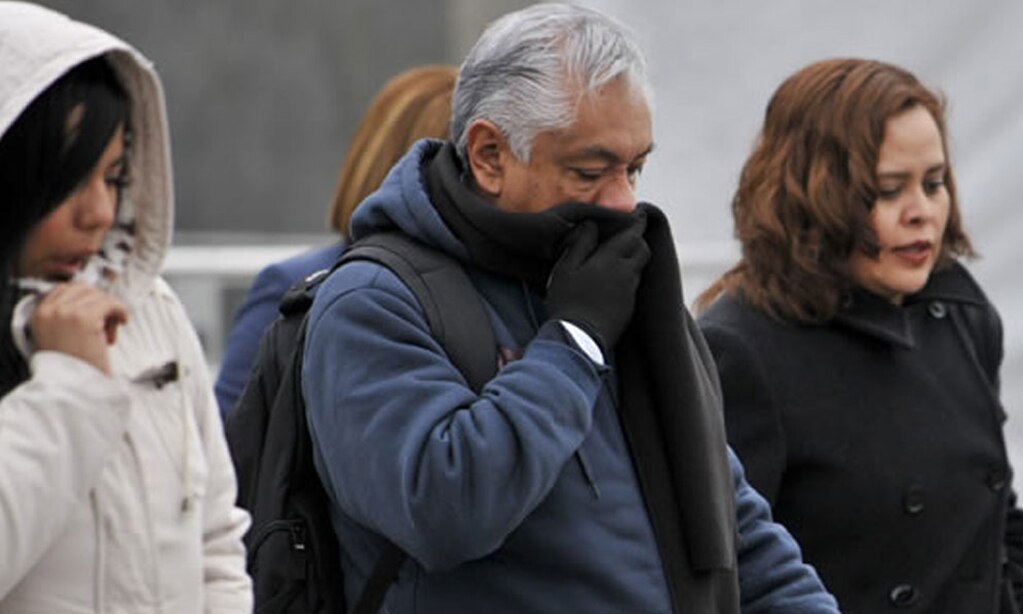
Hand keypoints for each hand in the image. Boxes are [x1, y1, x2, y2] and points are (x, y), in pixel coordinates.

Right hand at [30, 283, 127, 374]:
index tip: (97, 310)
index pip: (65, 289)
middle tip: (105, 324)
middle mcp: (50, 310)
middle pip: (84, 289)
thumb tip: (91, 299)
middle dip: (98, 303)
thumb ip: (66, 317)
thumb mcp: (58, 337)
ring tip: (109, 333)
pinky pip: (110, 303)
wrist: (72, 387)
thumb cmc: (71, 367)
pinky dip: (120, 311)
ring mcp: (66, 313)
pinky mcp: (85, 319)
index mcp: (39, 314)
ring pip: (98, 296)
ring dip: (109, 311)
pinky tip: (122, 322)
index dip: (85, 298)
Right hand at [545, 216, 649, 352]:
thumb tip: (591, 224)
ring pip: (638, 269)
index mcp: (611, 259)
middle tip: (628, 238)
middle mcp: (626, 273)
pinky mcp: (629, 308)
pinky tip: (612, 285)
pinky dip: (627, 280)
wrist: (580, 337)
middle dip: (638, 242)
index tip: (637, 216)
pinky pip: (632, 287)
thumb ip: (581, 244)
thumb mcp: (566, 268)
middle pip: (642, 250)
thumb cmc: (568, 300)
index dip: (635, 224)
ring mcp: (629, 292)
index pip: (632, 235)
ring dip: (632, 261)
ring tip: (617, 261)